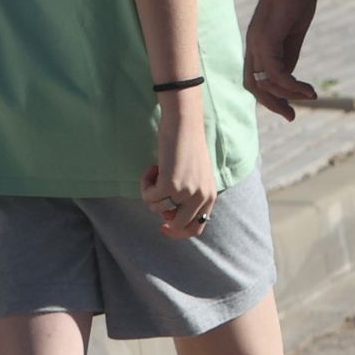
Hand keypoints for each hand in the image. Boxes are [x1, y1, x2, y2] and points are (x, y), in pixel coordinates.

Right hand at [141, 91, 218, 239]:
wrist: (184, 123)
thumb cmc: (187, 146)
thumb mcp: (195, 175)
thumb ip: (188, 197)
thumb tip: (168, 217)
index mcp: (210, 195)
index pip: (197, 227)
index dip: (179, 231)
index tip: (164, 225)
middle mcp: (200, 197)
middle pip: (179, 226)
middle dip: (163, 220)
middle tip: (153, 202)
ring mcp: (185, 192)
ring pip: (157, 209)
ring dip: (151, 193)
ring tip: (156, 172)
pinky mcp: (169, 185)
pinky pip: (148, 197)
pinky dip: (145, 184)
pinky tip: (152, 167)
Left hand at [244, 0, 322, 120]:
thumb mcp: (295, 29)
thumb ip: (289, 52)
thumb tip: (289, 77)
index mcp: (259, 41)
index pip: (256, 77)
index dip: (270, 95)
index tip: (290, 107)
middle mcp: (254, 43)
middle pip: (252, 85)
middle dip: (272, 104)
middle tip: (291, 117)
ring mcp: (258, 41)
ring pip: (264, 82)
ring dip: (287, 96)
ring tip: (309, 97)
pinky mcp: (267, 38)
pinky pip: (276, 73)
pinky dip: (291, 85)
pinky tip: (309, 90)